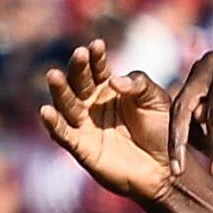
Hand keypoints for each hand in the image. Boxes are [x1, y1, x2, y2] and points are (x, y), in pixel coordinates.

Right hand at [37, 42, 178, 202]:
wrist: (166, 168)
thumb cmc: (161, 130)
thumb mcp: (156, 100)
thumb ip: (138, 85)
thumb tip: (113, 81)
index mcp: (109, 89)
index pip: (98, 69)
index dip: (96, 57)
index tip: (96, 45)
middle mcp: (92, 104)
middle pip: (79, 83)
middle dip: (78, 68)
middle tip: (79, 54)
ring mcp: (85, 125)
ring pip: (67, 105)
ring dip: (59, 90)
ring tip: (54, 75)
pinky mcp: (82, 148)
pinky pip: (64, 135)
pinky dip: (54, 124)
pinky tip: (46, 111)